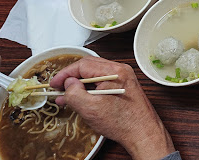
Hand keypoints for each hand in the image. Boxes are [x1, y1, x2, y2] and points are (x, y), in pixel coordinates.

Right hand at [49, 56, 174, 159]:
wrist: (143, 133)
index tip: (54, 83)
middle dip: (72, 78)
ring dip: (80, 85)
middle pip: (89, 67)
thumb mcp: (91, 108)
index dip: (65, 74)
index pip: (83, 64)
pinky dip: (89, 90)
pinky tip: (81, 99)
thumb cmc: (124, 123)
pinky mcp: (123, 87)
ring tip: (67, 97)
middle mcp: (121, 71)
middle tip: (59, 89)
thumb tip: (68, 83)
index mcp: (115, 71)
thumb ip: (75, 93)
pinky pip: (102, 83)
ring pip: (95, 75)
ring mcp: (123, 79)